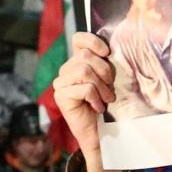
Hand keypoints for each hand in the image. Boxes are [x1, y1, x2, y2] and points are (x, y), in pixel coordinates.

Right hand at [51, 32, 115, 171]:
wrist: (101, 133)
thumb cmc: (107, 105)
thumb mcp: (109, 80)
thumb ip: (106, 63)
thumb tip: (111, 49)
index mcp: (78, 62)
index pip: (79, 39)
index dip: (93, 41)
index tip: (108, 53)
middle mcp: (66, 70)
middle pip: (85, 57)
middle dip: (104, 72)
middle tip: (110, 89)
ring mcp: (61, 83)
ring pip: (84, 71)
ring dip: (101, 87)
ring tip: (105, 99)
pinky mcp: (61, 96)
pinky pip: (85, 88)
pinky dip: (96, 98)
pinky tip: (98, 108)